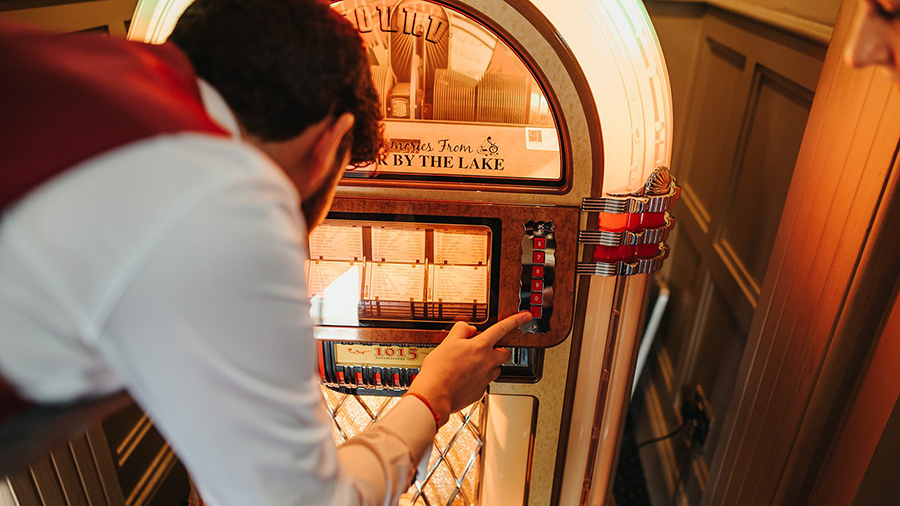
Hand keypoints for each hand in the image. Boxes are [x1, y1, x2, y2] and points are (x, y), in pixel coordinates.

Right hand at [407, 311, 532, 426]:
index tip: (526, 316)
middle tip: (484, 349)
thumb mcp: (447, 342)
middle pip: (505, 353)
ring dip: (489, 365)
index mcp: (480, 346)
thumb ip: (460, 330)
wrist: (434, 394)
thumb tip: (468, 328)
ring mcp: (486, 378)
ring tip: (471, 365)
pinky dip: (478, 378)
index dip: (516, 320)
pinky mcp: (480, 391)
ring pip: (496, 368)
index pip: (502, 328)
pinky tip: (464, 378)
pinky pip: (485, 381)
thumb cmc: (439, 370)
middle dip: (498, 349)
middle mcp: (487, 362)